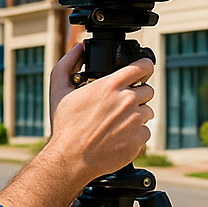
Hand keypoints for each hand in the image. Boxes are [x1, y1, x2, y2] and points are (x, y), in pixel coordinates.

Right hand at [46, 45, 154, 182]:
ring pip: (148, 111)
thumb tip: (79, 48)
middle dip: (137, 95)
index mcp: (112, 84)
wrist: (71, 158)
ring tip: (118, 122)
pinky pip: (146, 132)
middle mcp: (128, 100)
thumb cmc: (65, 125)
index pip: (144, 66)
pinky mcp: (139, 140)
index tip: (143, 70)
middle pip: (148, 90)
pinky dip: (136, 134)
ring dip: (137, 114)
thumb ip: (68, 62)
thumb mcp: (59, 88)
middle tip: (121, 104)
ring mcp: (135, 121)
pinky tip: (119, 136)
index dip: (145, 66)